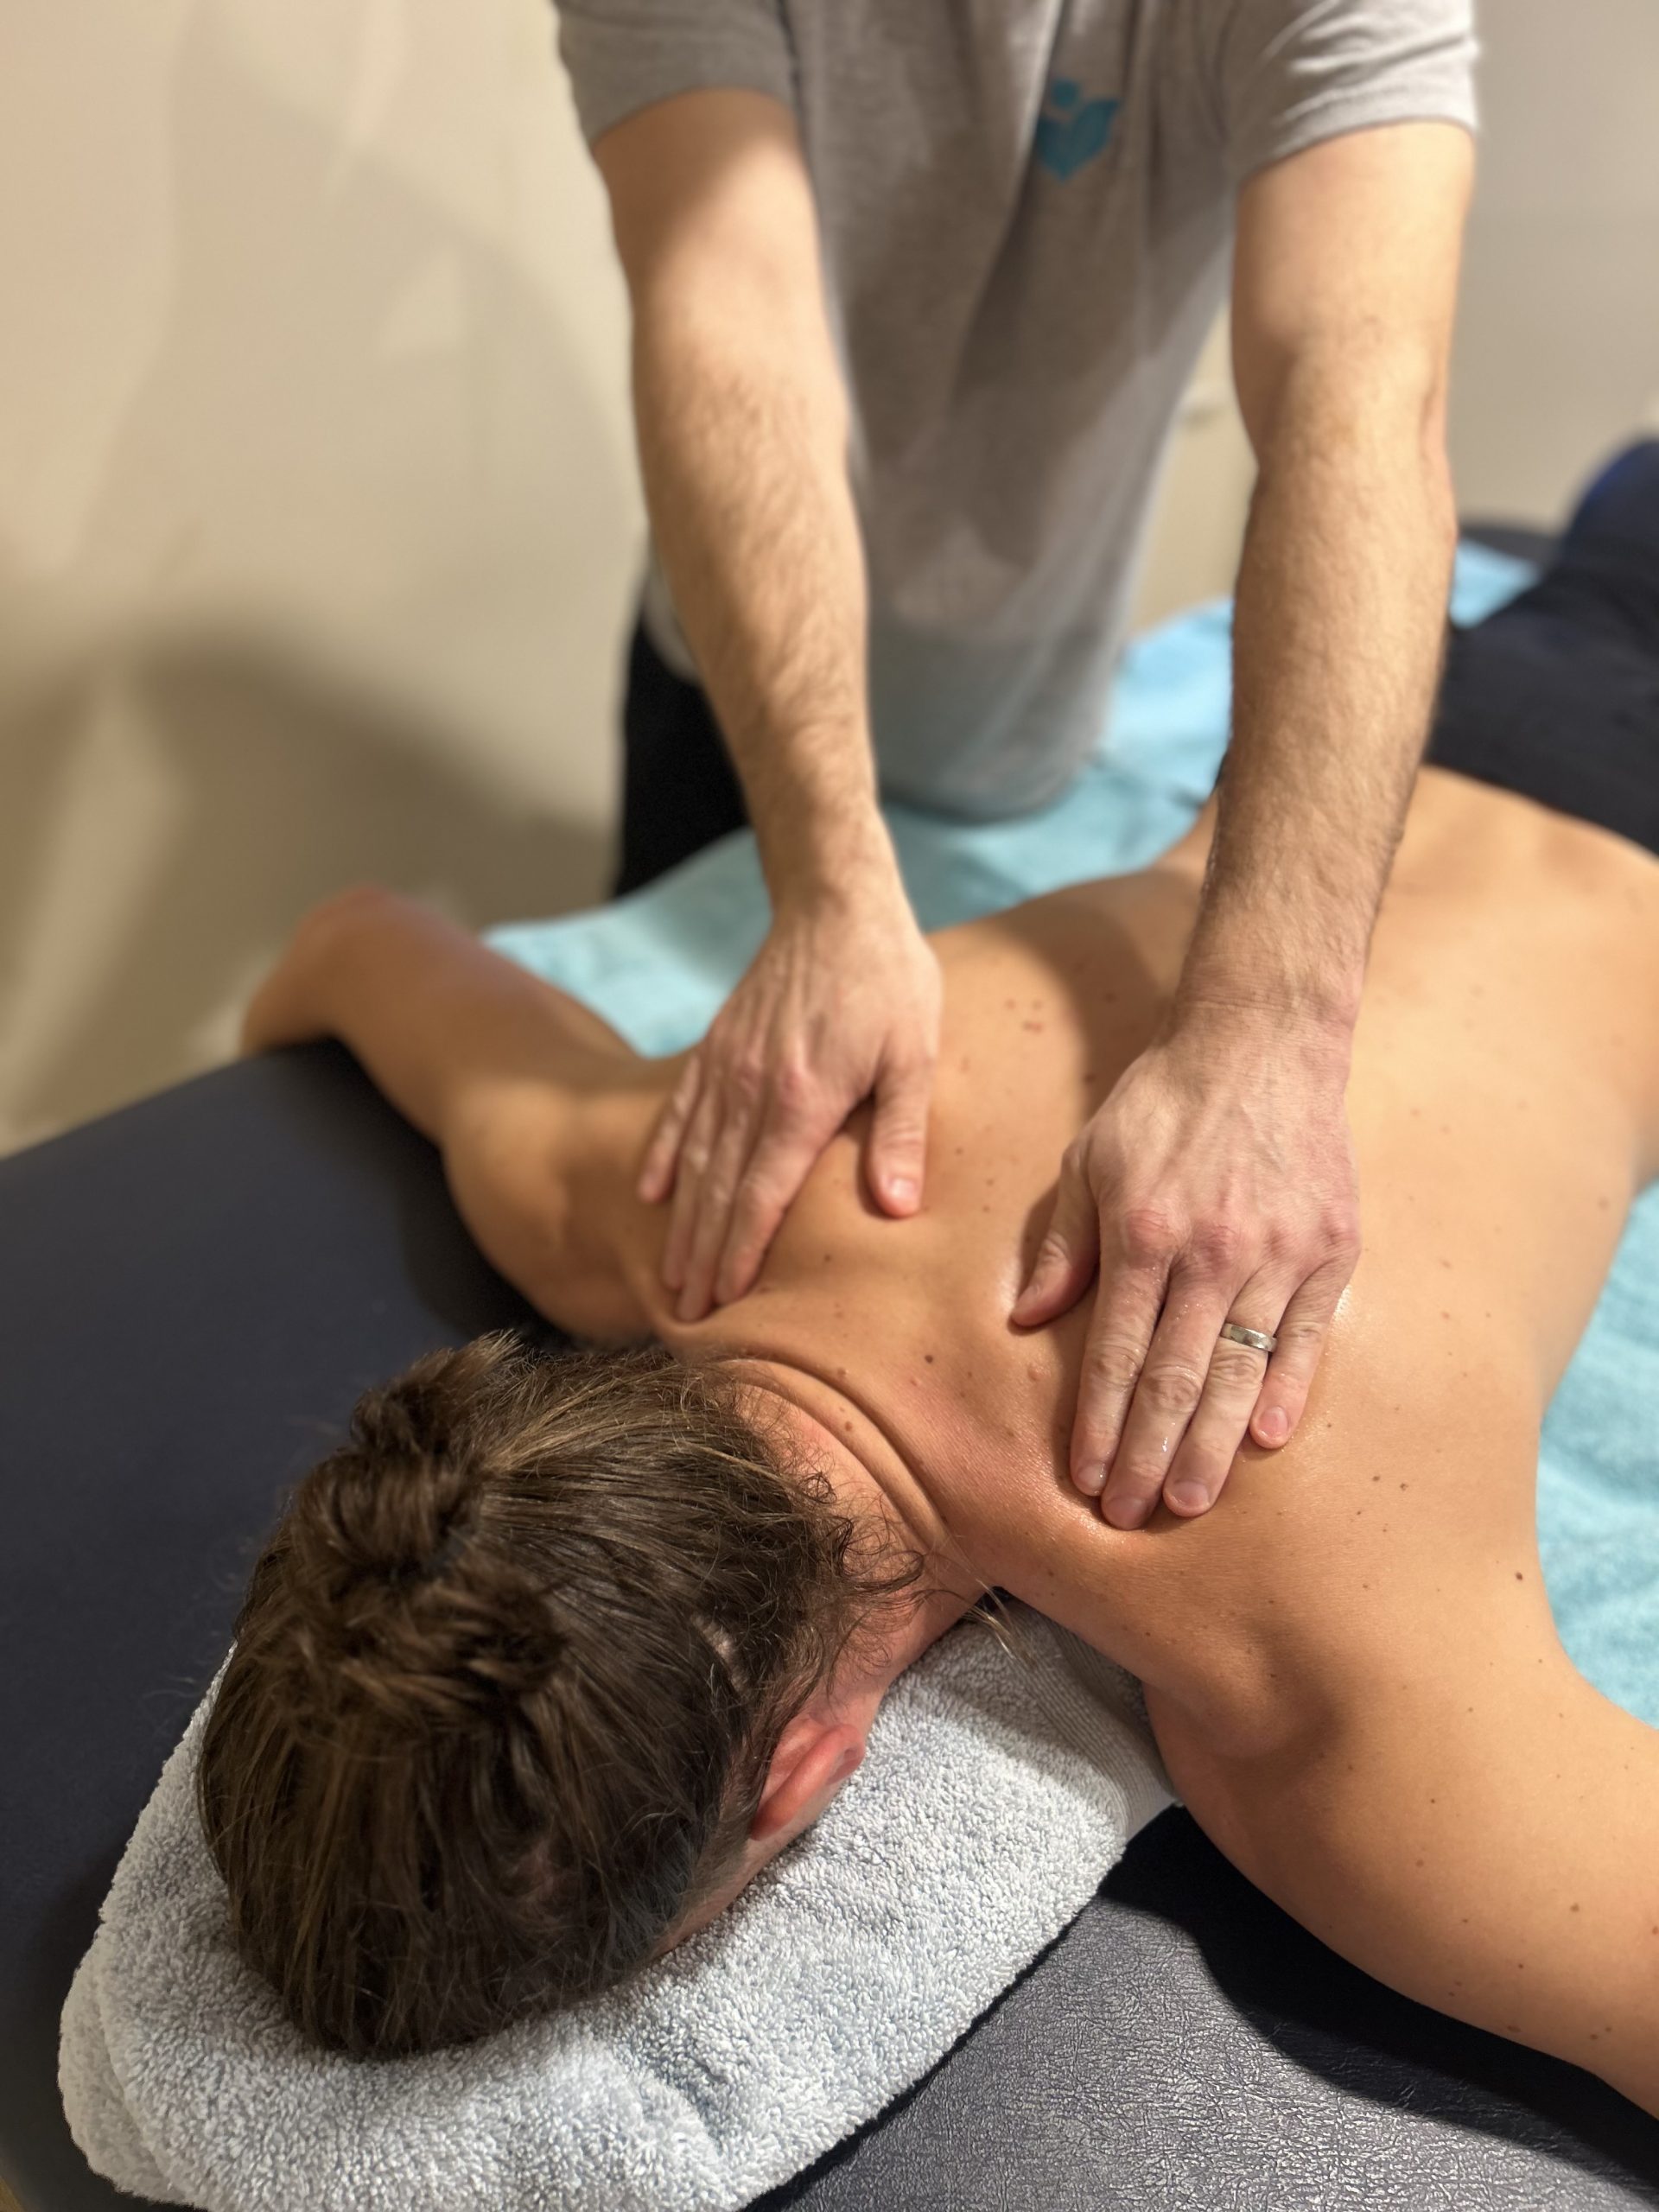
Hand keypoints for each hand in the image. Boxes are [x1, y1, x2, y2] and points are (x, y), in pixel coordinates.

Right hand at [639, 871, 941, 1319]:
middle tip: (684, 1315)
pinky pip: (679, 1111)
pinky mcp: (716, 1046)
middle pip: (717, 1191)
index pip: (760, 1197)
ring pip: (693, 1160)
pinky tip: (648, 1195)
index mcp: (801, 1100)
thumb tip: (897, 1208)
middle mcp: (751, 1089)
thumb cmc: (891, 981)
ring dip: (680, 1222)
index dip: (739, 1255)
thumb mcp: (915, 1054)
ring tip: (669, 1275)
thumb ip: (901, 1132)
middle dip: (700, 1257)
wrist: (837, 904)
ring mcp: (726, 1067)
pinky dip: (662, 1156)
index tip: (722, 1304)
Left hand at [1011, 1006, 1360, 1526]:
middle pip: (1173, 1379)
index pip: (1113, 1353)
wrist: (1264, 1039)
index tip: (1085, 1479)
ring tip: (1187, 1501)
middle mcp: (1210, 1252)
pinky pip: (1306, 1340)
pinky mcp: (1330, 1249)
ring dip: (1209, 1446)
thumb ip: (1062, 1243)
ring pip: (1238, 1372)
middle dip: (1146, 1456)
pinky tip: (1264, 1441)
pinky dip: (1286, 1393)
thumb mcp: (1089, 1159)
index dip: (1097, 1424)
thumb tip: (1025, 1319)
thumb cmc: (1162, 1102)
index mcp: (1142, 1232)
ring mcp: (1278, 1254)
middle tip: (1130, 1516)